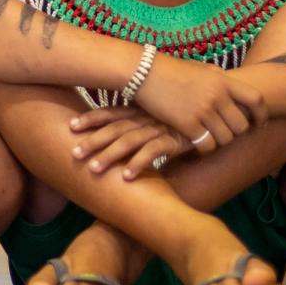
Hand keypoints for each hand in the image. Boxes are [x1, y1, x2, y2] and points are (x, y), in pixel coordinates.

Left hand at [68, 105, 188, 179]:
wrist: (214, 111)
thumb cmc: (182, 115)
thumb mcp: (157, 112)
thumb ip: (139, 118)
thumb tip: (118, 129)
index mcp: (140, 108)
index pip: (111, 112)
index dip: (91, 118)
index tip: (71, 126)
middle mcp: (146, 116)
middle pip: (114, 128)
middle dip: (93, 140)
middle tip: (74, 154)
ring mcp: (159, 127)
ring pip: (129, 140)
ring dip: (110, 155)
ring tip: (93, 169)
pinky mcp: (174, 139)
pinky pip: (153, 152)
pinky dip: (138, 163)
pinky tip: (126, 176)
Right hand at [132, 54, 266, 154]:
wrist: (143, 72)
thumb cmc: (171, 70)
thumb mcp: (200, 69)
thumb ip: (219, 79)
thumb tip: (233, 87)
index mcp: (223, 80)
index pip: (256, 99)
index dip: (262, 115)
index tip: (259, 124)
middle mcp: (217, 96)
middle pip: (242, 125)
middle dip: (236, 132)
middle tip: (226, 133)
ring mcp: (203, 111)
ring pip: (226, 139)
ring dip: (219, 142)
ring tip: (210, 138)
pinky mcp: (187, 124)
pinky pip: (207, 146)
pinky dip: (205, 149)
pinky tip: (197, 144)